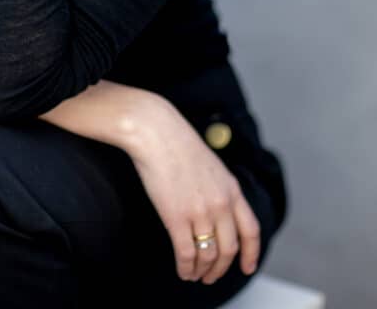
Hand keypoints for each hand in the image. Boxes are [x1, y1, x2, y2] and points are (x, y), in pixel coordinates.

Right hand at [126, 95, 260, 284]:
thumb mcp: (211, 165)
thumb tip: (217, 211)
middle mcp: (221, 204)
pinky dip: (186, 267)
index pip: (251, 230)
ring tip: (195, 275)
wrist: (155, 131)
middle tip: (212, 276)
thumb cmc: (177, 142)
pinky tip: (182, 270)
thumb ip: (218, 188)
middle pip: (229, 249)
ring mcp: (200, 212)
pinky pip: (186, 253)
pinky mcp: (176, 217)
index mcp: (232, 188)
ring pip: (209, 255)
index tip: (247, 267)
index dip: (251, 253)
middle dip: (221, 268)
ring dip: (203, 271)